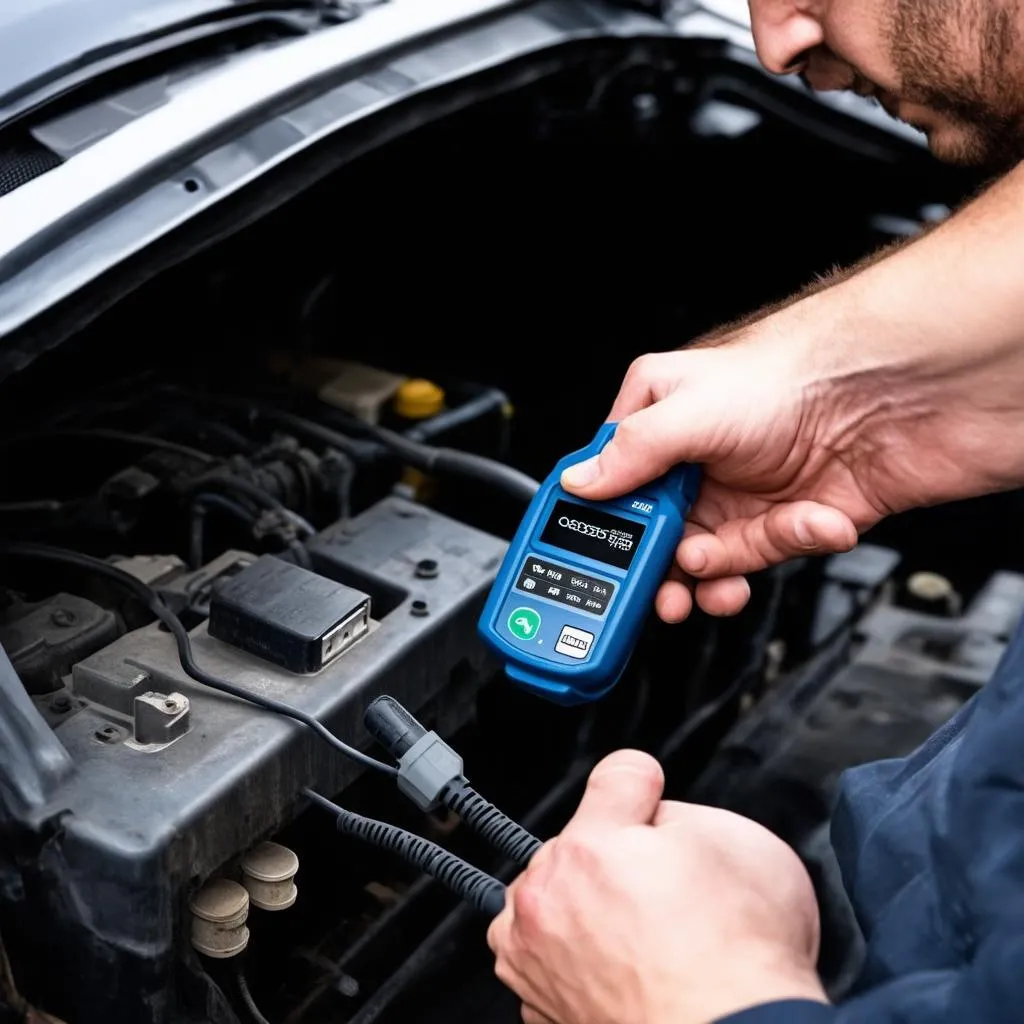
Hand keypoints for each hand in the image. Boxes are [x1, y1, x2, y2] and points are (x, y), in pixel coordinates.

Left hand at [488, 750, 827, 1023]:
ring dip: (585, 903)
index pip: (614, 777)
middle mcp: (546, 900)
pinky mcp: (538, 1007)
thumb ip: (677, 811)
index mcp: (589, 848)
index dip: (647, 787)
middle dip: (616, 854)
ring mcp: (534, 959)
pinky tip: (627, 971)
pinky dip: (581, 958)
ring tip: (643, 936)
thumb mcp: (741, 844)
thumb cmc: (743, 967)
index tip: (654, 798)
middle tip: (667, 893)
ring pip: (555, 897)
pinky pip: (554, 956)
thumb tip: (654, 819)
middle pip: (580, 842)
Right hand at [562, 310, 1023, 621]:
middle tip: (661, 592)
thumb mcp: (690, 410)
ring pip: (706, 558)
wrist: (895, 394)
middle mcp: (695, 460)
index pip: (609, 481)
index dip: (600, 526)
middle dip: (659, 568)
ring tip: (719, 571)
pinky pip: (764, 555)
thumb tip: (580, 483)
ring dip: (716, 570)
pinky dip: (783, 545)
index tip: (595, 562)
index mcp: (659, 420)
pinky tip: (803, 521)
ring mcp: (739, 493)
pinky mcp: (784, 521)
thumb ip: (630, 453)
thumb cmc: (794, 375)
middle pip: (654, 533)